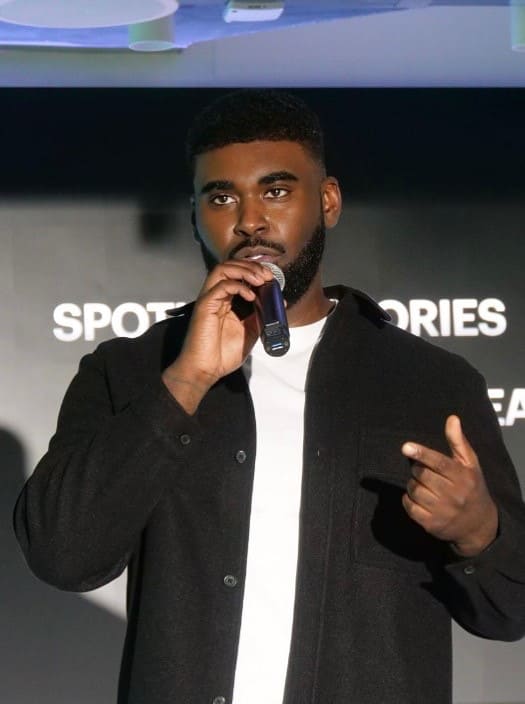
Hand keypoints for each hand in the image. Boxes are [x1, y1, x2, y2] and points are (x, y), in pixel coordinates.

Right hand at [162, 260, 273, 412]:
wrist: (207, 370)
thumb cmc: (223, 354)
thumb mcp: (250, 331)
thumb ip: (261, 316)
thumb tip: (279, 303)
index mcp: (226, 300)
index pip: (238, 274)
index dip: (256, 271)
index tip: (271, 278)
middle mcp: (216, 296)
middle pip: (230, 266)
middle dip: (252, 266)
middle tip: (267, 276)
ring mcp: (209, 299)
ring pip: (223, 269)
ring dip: (245, 270)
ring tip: (260, 280)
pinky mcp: (205, 305)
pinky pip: (221, 286)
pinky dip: (239, 286)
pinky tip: (251, 296)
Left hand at [401, 415, 497, 556]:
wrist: (478, 525)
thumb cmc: (472, 488)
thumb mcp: (470, 464)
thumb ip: (458, 441)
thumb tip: (452, 419)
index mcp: (463, 477)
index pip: (439, 463)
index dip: (422, 454)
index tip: (406, 447)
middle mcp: (453, 495)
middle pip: (422, 475)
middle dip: (418, 469)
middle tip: (425, 472)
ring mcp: (442, 511)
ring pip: (414, 490)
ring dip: (413, 485)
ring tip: (424, 485)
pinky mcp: (431, 524)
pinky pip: (409, 506)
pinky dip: (408, 500)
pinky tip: (418, 498)